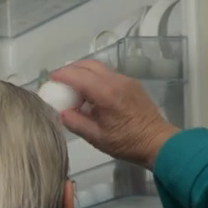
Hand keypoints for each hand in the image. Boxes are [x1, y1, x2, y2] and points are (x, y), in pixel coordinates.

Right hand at [51, 59, 178, 167]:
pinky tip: (90, 92)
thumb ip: (76, 122)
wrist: (157, 141)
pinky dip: (94, 77)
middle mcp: (116, 81)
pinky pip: (108, 74)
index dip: (62, 75)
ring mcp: (126, 80)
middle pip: (89, 64)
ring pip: (99, 67)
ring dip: (83, 72)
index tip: (50, 79)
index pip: (78, 76)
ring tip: (73, 86)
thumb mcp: (96, 138)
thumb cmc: (127, 143)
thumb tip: (62, 113)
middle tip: (59, 80)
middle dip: (71, 69)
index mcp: (106, 93)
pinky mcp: (131, 84)